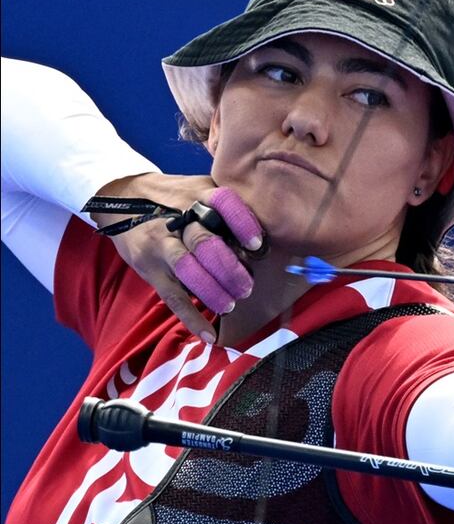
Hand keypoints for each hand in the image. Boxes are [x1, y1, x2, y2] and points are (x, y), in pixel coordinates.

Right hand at [91, 173, 262, 343]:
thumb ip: (227, 208)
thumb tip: (261, 242)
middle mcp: (178, 218)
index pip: (223, 204)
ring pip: (187, 269)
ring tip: (231, 304)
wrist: (123, 196)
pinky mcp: (149, 268)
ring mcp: (161, 244)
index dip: (242, 224)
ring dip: (212, 291)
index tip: (257, 245)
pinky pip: (172, 296)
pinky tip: (209, 335)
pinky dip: (191, 318)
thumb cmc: (176, 197)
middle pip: (204, 243)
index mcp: (198, 194)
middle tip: (247, 287)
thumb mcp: (201, 188)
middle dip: (229, 269)